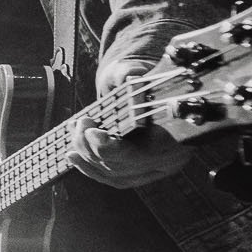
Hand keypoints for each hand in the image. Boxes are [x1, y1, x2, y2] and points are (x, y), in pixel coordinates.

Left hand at [67, 60, 191, 188]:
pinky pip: (113, 179)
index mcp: (178, 136)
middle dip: (92, 147)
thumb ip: (133, 74)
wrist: (154, 93)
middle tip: (79, 124)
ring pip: (115, 175)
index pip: (141, 154)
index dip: (110, 147)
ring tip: (73, 134)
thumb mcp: (138, 73)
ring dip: (87, 156)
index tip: (91, 131)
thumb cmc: (144, 82)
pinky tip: (73, 155)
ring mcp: (157, 169)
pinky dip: (90, 168)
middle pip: (122, 166)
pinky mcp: (143, 174)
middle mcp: (170, 158)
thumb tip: (130, 77)